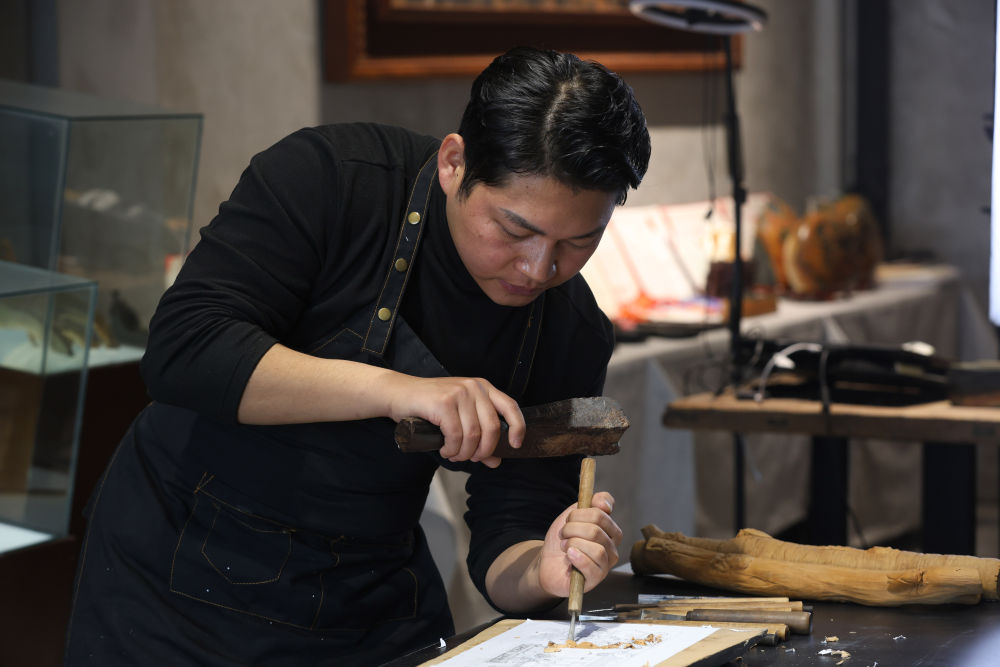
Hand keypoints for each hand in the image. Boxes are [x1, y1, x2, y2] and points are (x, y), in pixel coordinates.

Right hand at [385, 375, 523, 467]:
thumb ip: (479, 437)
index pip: (510, 407)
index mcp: (483, 387)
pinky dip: (451, 449)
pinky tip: (445, 450)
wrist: (398, 393)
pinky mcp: (443, 402)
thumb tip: (495, 461)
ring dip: (464, 453)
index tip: (515, 445)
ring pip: (473, 435)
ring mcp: (459, 393)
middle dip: (483, 450)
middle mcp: (474, 387)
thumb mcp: (459, 418)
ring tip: (453, 455)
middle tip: (472, 459)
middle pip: (491, 428)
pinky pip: (455, 435)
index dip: (518, 428)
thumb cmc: (429, 406)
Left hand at [535, 491, 621, 596]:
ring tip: (564, 546)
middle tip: (563, 534)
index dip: (580, 513)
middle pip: (596, 530)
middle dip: (572, 529)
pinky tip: (569, 556)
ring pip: (596, 548)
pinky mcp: (596, 578)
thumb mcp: (573, 516)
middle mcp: (611, 547)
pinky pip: (592, 565)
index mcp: (609, 530)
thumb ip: (590, 503)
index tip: (570, 518)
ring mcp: (605, 564)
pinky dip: (577, 557)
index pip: (602, 513)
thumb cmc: (563, 540)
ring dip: (572, 544)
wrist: (546, 562)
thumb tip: (605, 504)